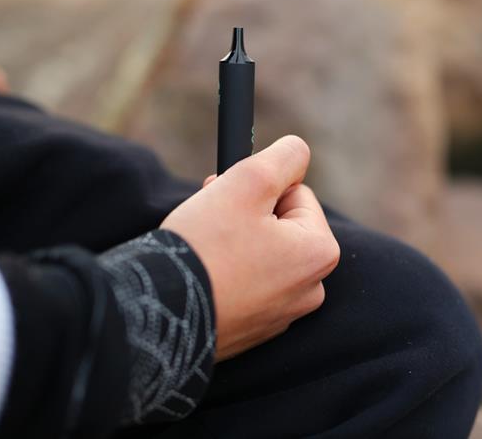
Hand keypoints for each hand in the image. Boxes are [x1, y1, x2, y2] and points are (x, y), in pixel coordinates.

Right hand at [160, 135, 339, 360]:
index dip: (258, 189)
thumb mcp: (250, 181)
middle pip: (280, 225)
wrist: (160, 312)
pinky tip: (202, 273)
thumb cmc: (206, 245)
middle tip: (211, 218)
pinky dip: (227, 273)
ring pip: (261, 254)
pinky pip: (245, 284)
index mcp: (320, 254)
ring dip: (234, 241)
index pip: (295, 193)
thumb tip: (299, 152)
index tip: (227, 198)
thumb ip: (285, 157)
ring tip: (204, 247)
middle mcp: (311, 289)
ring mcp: (281, 314)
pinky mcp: (253, 329)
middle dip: (247, 214)